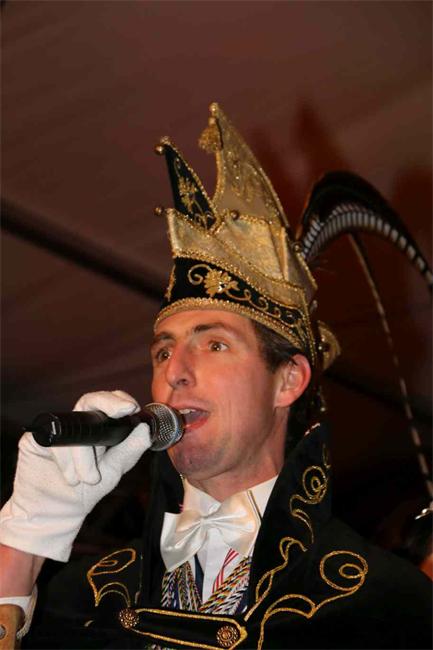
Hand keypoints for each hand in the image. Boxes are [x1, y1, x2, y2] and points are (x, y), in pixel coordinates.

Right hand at [0, 390, 150, 561]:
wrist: (55, 512)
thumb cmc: (86, 491)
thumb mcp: (113, 471)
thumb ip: (129, 450)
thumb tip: (145, 429)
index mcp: (100, 427)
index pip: (110, 402)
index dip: (118, 400)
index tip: (130, 407)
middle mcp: (80, 424)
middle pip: (90, 401)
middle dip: (107, 407)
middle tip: (122, 412)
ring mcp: (58, 430)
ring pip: (74, 426)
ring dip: (84, 455)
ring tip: (86, 479)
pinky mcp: (38, 438)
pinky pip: (53, 439)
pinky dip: (65, 459)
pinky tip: (70, 477)